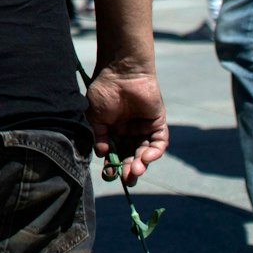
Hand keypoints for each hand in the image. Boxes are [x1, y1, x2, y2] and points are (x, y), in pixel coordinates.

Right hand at [84, 65, 168, 186]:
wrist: (121, 72)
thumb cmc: (104, 90)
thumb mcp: (94, 116)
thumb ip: (98, 136)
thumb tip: (101, 154)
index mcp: (113, 130)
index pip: (115, 153)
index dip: (114, 165)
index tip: (110, 175)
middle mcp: (129, 131)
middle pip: (131, 156)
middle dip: (130, 169)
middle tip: (128, 180)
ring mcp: (144, 128)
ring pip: (145, 152)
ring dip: (141, 163)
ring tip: (136, 171)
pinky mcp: (157, 123)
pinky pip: (159, 142)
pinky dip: (155, 152)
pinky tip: (147, 158)